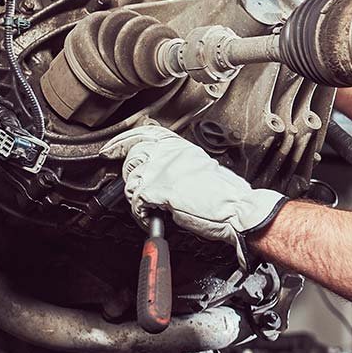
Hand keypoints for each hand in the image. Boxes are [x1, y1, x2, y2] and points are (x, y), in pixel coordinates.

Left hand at [101, 126, 286, 268]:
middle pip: (132, 157)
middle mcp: (170, 154)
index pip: (145, 133)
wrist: (239, 210)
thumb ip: (181, 166)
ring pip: (132, 181)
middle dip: (131, 177)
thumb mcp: (204, 169)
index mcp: (182, 147)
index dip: (123, 140)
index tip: (112, 149)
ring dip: (138, 199)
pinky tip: (153, 219)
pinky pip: (137, 202)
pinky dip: (142, 215)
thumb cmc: (229, 197)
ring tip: (151, 210)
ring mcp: (163, 170)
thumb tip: (166, 173)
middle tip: (140, 192)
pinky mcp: (159, 190)